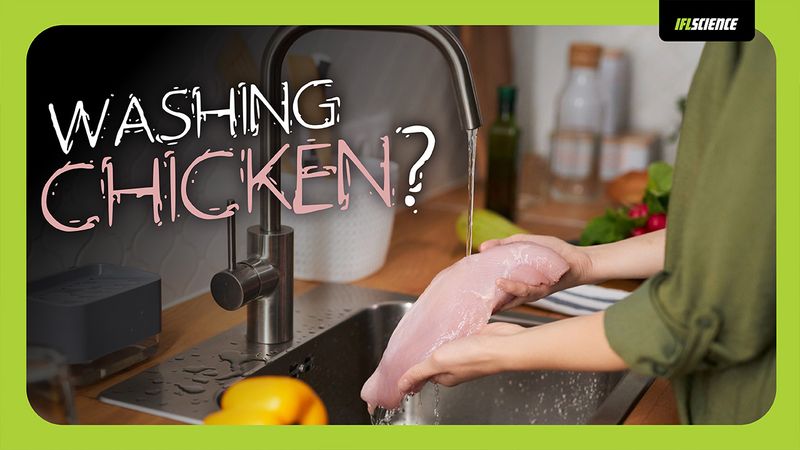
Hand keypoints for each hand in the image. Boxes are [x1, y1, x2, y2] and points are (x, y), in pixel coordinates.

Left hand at [397, 322, 524, 393]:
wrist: (502, 344)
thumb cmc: (473, 356)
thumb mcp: (438, 363)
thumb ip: (418, 373)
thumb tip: (401, 387)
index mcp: (445, 377)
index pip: (422, 375)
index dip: (411, 370)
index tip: (399, 364)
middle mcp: (455, 368)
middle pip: (433, 362)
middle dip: (423, 354)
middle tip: (410, 343)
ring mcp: (465, 355)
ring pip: (446, 348)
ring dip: (437, 341)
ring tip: (425, 331)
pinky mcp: (473, 341)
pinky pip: (457, 338)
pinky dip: (450, 333)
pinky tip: (446, 325)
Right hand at [480, 234, 593, 310]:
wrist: (580, 260)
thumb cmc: (554, 253)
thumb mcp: (525, 243)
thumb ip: (504, 244)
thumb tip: (482, 246)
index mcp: (516, 279)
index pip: (496, 286)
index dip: (482, 289)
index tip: (466, 290)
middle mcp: (522, 289)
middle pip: (501, 297)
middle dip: (487, 300)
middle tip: (470, 300)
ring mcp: (532, 291)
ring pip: (513, 295)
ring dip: (501, 291)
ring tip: (490, 284)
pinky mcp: (543, 290)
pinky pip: (527, 290)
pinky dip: (514, 287)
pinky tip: (503, 282)